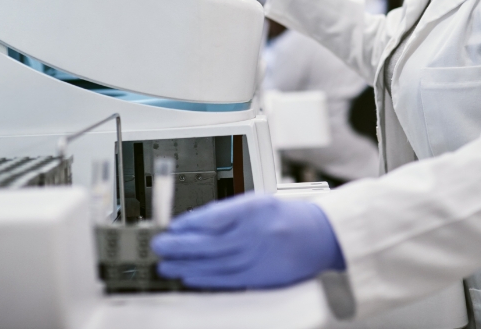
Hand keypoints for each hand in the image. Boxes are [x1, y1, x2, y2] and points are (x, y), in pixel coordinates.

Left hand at [151, 194, 345, 288]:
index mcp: (255, 209)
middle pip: (210, 242)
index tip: (172, 226)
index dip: (189, 223)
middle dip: (180, 245)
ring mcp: (259, 256)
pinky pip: (227, 279)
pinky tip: (189, 276)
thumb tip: (195, 223)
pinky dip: (205, 279)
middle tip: (159, 245)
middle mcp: (256, 233)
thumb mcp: (258, 201)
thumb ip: (228, 212)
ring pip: (215, 263)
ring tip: (166, 264)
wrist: (321, 235)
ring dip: (187, 264)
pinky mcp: (261, 276)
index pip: (214, 216)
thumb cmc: (288, 216)